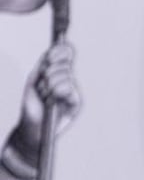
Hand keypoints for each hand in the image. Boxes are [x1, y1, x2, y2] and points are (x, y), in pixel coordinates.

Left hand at [2, 43, 80, 177]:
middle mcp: (66, 80)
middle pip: (65, 64)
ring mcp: (72, 90)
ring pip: (66, 75)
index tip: (50, 56)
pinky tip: (54, 100)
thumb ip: (43, 66)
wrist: (32, 127)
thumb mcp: (33, 82)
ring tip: (46, 96)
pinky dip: (58, 92)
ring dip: (51, 85)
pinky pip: (69, 89)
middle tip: (42, 86)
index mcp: (56, 72)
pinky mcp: (76, 101)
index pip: (65, 55)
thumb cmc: (32, 106)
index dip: (60, 51)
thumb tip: (52, 53)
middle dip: (49, 73)